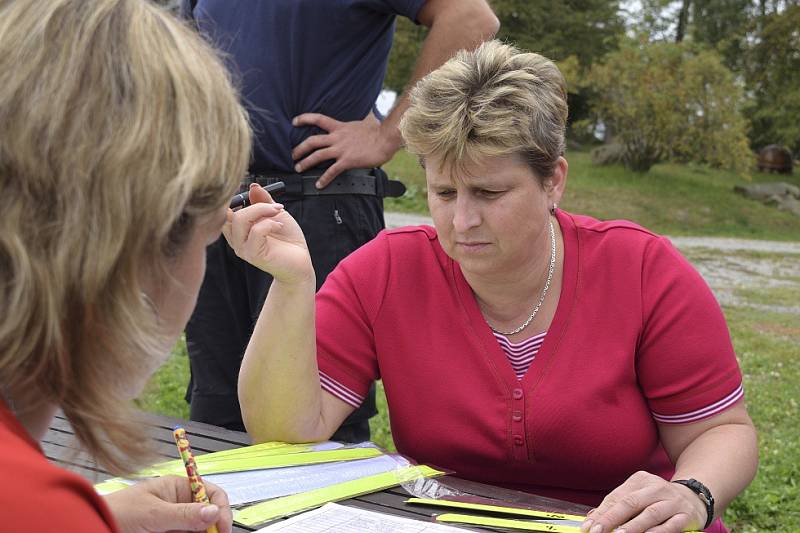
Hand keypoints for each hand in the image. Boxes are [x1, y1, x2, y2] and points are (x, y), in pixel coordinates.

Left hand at [103, 476, 231, 532]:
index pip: (211, 493)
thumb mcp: (154, 513)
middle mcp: (178, 503)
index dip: (221, 508)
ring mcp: (173, 521)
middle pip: (207, 514)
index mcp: (178, 488)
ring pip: (197, 529)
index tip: (222, 527)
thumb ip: (185, 514)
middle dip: (212, 526)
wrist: (94, 525)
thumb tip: (214, 512)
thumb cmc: (117, 512)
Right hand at [223, 184, 313, 283]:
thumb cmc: (288, 240)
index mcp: (238, 230)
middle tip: (274, 206)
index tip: (256, 195)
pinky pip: (256, 231)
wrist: (300, 261)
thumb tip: (252, 186)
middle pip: (229, 213)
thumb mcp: (275, 214)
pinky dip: (269, 223)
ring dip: (262, 210)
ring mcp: (243, 248)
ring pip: (240, 219)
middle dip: (254, 204)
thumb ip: (263, 200)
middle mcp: (237, 240)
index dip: (236, 199)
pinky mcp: (253, 255)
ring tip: (278, 213)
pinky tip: (279, 226)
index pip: (223, 211)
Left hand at [291, 111, 398, 187]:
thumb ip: (363, 119)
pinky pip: (332, 171)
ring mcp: (341, 149)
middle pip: (312, 141)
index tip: (294, 121)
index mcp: (340, 127)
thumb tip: (370, 114)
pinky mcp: (347, 161)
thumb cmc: (379, 131)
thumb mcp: (366, 121)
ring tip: (298, 168)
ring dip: (305, 162)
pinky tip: (319, 185)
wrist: (386, 139)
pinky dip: (324, 179)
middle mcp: (337, 137)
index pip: (318, 119)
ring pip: (317, 155)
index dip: (304, 119)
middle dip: (300, 148)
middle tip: (293, 155)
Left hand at [581, 471, 706, 532]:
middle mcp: (655, 488)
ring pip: (650, 514)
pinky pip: (671, 525)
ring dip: (633, 526)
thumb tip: (593, 516)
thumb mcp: (638, 495)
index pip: (617, 497)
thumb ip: (618, 504)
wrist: (695, 496)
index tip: (588, 525)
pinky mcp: (686, 516)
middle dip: (612, 518)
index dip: (601, 512)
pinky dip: (658, 532)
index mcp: (640, 480)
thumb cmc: (658, 499)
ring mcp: (671, 501)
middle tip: (597, 531)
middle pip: (630, 503)